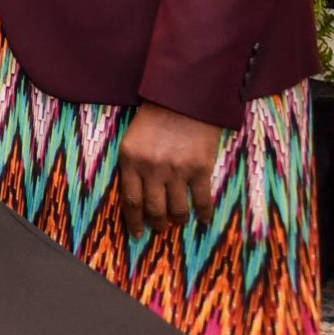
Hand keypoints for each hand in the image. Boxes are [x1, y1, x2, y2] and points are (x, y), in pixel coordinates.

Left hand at [117, 101, 221, 238]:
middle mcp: (152, 168)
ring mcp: (177, 170)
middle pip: (154, 209)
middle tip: (159, 230)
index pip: (130, 201)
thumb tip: (138, 199)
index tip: (136, 235)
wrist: (183, 99)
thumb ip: (133, 168)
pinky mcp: (200, 169)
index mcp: (130, 160)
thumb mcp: (132, 141)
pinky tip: (203, 220)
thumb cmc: (154, 119)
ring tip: (178, 223)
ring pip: (177, 210)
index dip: (133, 222)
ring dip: (178, 221)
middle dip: (156, 225)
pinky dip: (203, 214)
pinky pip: (201, 200)